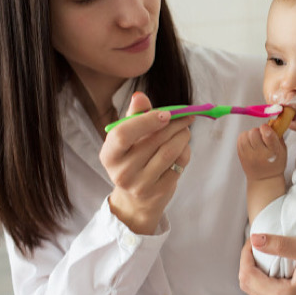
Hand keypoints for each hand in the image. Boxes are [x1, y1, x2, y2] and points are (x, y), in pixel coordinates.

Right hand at [100, 92, 192, 233]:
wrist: (136, 199)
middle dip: (174, 124)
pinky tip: (182, 147)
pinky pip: (179, 164)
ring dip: (183, 135)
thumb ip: (135, 115)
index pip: (123, 134)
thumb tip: (139, 96)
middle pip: (153, 141)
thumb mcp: (129, 137)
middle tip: (186, 115)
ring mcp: (140, 185)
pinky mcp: (159, 192)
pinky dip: (185, 151)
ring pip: (169, 152)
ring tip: (185, 129)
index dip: (146, 121)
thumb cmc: (133, 158)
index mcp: (109, 155)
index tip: (166, 113)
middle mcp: (121, 172)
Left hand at [237, 124, 285, 180]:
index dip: (266, 128)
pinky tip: (250, 143)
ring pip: (245, 134)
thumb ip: (278, 135)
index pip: (267, 134)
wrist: (264, 179)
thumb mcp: (282, 150)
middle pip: (254, 132)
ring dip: (250, 134)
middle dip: (258, 131)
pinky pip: (240, 139)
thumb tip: (272, 121)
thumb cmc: (275, 163)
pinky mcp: (240, 155)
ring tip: (255, 140)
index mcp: (272, 152)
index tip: (267, 130)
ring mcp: (248, 155)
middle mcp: (259, 154)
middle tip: (262, 137)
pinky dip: (244, 138)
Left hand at [238, 234, 295, 294]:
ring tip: (264, 255)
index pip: (248, 277)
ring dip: (256, 275)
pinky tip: (274, 271)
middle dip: (248, 265)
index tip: (253, 239)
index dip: (245, 255)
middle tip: (256, 246)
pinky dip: (266, 284)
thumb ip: (280, 244)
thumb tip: (254, 238)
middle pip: (249, 288)